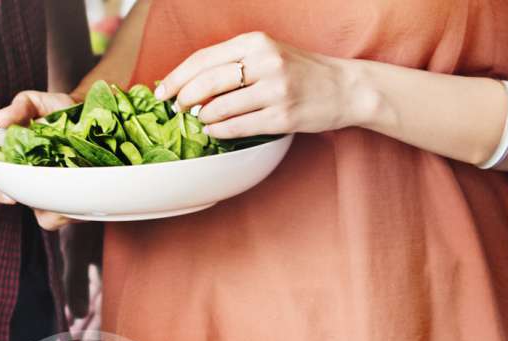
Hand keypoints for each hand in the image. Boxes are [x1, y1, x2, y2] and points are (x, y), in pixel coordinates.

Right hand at [0, 90, 78, 230]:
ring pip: (52, 217)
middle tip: (46, 196)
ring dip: (60, 206)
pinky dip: (81, 204)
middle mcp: (35, 187)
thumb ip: (19, 108)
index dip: (0, 193)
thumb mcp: (36, 103)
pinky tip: (87, 188)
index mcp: (16, 169)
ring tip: (72, 187)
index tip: (9, 195)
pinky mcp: (82, 200)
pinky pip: (78, 212)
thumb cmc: (57, 111)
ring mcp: (59, 196)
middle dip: (35, 204)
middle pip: (27, 207)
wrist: (92, 114)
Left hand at [156, 31, 351, 138]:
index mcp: (257, 42)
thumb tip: (190, 82)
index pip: (204, 58)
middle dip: (184, 98)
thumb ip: (234, 62)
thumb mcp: (268, 53)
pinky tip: (214, 131)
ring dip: (203, 117)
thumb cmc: (300, 71)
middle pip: (208, 82)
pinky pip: (239, 126)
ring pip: (221, 107)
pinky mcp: (283, 116)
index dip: (177, 77)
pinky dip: (220, 131)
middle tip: (176, 109)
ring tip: (199, 120)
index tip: (162, 91)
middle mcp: (265, 62)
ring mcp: (275, 90)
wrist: (345, 87)